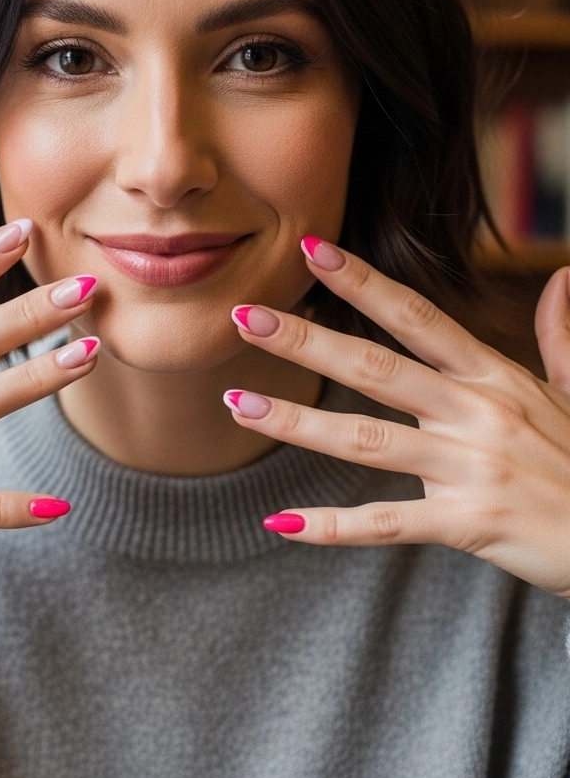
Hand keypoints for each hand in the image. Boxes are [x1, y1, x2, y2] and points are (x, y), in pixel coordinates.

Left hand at [225, 237, 569, 597]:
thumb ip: (559, 334)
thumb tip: (561, 277)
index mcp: (495, 375)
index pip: (418, 317)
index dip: (363, 282)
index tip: (312, 250)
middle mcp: (479, 412)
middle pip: (377, 367)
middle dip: (306, 340)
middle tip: (245, 315)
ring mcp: (472, 468)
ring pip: (367, 440)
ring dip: (297, 422)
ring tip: (240, 404)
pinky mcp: (469, 523)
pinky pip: (387, 523)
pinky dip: (332, 527)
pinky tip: (281, 521)